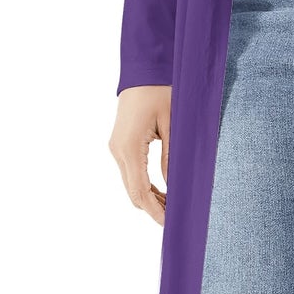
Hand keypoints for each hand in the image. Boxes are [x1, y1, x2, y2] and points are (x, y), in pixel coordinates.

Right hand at [109, 85, 171, 224]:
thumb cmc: (161, 91)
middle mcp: (118, 150)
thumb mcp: (173, 124)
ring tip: (173, 206)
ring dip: (149, 198)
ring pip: (131, 185)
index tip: (170, 224)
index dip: (155, 211)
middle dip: (153, 208)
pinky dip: (145, 185)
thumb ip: (172, 157)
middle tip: (176, 219)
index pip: (140, 191)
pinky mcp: (120, 144)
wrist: (143, 70)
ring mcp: (116, 148)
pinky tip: (162, 191)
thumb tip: (174, 187)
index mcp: (129, 147)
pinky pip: (131, 173)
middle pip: (133, 193)